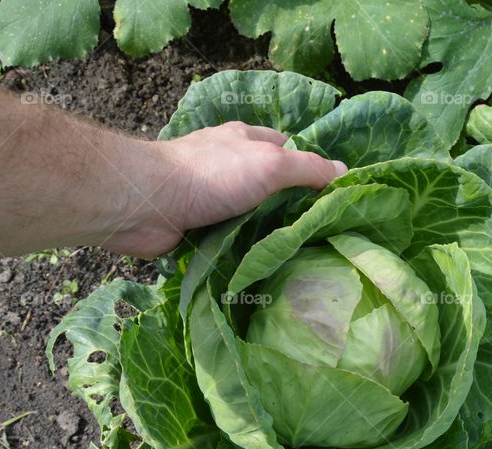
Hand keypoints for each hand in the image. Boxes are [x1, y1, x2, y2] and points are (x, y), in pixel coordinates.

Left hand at [100, 122, 347, 257]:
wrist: (147, 204)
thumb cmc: (211, 175)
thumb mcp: (270, 164)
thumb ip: (308, 169)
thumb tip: (345, 172)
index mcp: (244, 140)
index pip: (289, 149)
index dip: (311, 169)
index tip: (333, 197)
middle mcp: (228, 164)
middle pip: (271, 185)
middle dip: (291, 206)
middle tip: (322, 233)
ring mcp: (210, 196)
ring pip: (251, 214)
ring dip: (267, 232)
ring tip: (300, 255)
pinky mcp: (196, 226)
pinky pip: (230, 238)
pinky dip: (244, 250)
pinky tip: (264, 265)